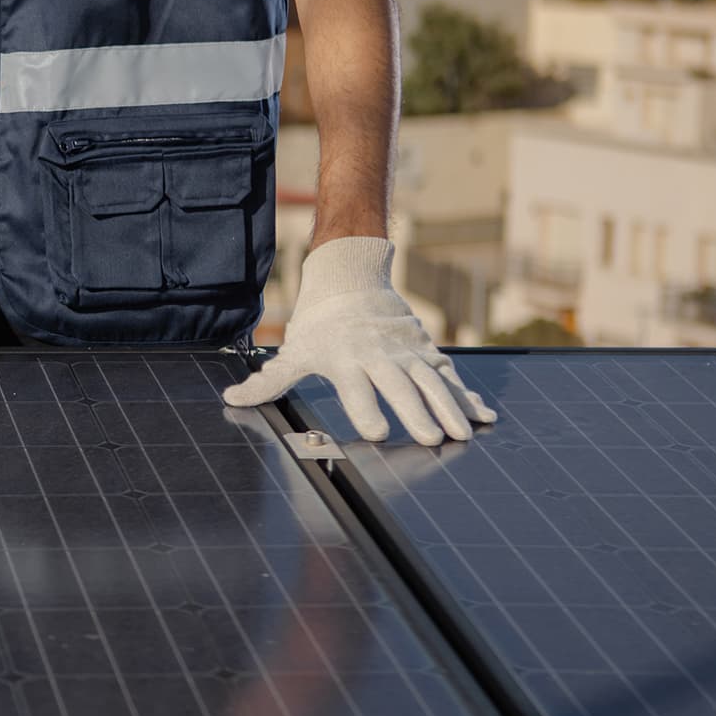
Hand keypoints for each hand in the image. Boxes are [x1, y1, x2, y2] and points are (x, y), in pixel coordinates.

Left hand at [222, 237, 495, 444]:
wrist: (351, 276)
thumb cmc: (318, 321)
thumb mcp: (293, 349)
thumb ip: (268, 380)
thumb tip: (232, 398)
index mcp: (345, 356)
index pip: (355, 386)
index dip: (364, 408)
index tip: (375, 432)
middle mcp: (379, 354)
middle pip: (399, 386)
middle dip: (415, 412)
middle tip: (431, 439)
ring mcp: (406, 352)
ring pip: (432, 382)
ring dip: (449, 408)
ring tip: (464, 434)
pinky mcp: (425, 350)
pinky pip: (449, 375)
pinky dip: (467, 394)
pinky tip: (484, 416)